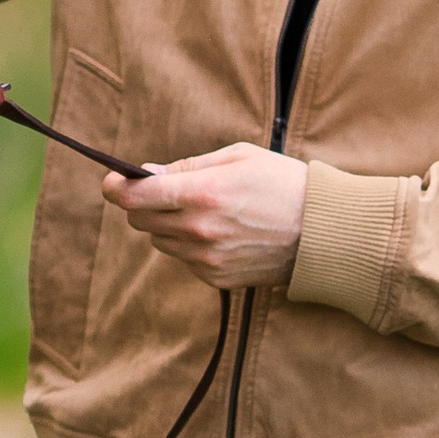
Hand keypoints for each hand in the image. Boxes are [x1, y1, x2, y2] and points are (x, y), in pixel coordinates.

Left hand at [103, 143, 306, 285]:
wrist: (325, 233)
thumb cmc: (284, 184)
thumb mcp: (239, 158)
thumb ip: (187, 166)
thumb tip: (145, 174)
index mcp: (203, 194)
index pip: (134, 197)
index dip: (116, 187)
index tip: (113, 181)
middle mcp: (199, 230)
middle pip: (140, 221)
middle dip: (144, 204)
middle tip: (165, 191)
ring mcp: (207, 259)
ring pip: (161, 241)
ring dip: (168, 226)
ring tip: (204, 212)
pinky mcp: (217, 279)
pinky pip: (185, 260)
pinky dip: (191, 246)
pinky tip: (221, 233)